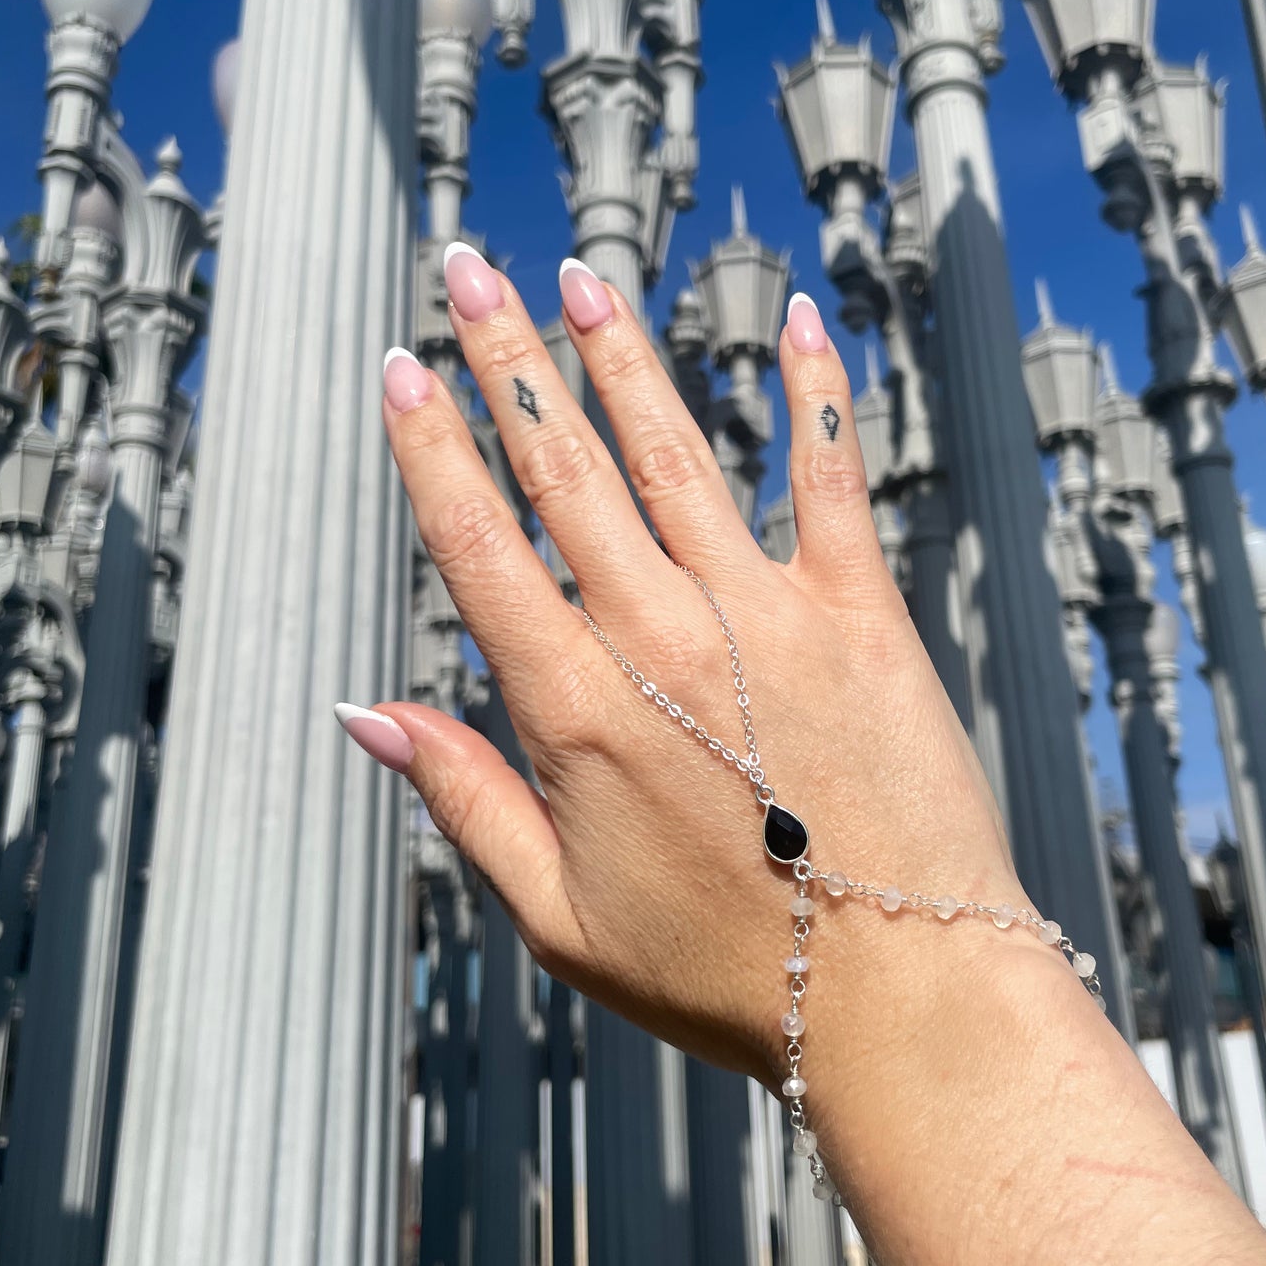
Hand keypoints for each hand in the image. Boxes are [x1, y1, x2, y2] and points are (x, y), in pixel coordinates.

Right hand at [343, 246, 1043, 1091]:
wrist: (898, 994)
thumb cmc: (724, 973)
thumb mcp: (559, 915)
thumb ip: (465, 799)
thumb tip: (366, 715)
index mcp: (576, 712)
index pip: (480, 547)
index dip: (432, 448)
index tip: (401, 368)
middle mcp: (660, 640)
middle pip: (563, 472)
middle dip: (507, 361)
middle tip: (466, 271)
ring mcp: (766, 619)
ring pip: (675, 455)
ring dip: (621, 359)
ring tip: (579, 277)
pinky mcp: (860, 617)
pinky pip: (830, 481)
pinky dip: (816, 396)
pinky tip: (799, 319)